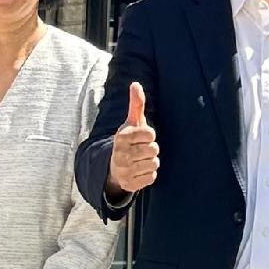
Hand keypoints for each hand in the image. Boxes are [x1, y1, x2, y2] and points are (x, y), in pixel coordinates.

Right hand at [106, 79, 159, 196]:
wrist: (114, 167)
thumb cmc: (129, 141)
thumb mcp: (131, 122)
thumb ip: (136, 104)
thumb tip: (136, 83)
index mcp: (122, 136)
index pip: (151, 134)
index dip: (149, 136)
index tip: (141, 138)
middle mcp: (121, 153)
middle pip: (154, 150)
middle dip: (151, 150)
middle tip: (141, 150)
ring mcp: (124, 170)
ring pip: (154, 164)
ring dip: (151, 162)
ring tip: (140, 160)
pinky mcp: (129, 184)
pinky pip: (151, 178)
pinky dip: (149, 175)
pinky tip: (139, 171)